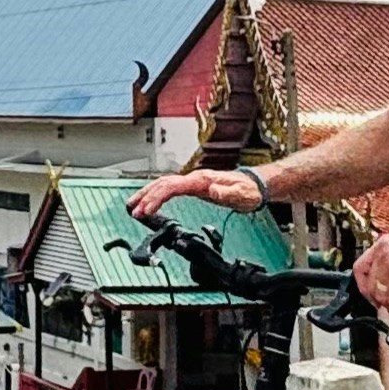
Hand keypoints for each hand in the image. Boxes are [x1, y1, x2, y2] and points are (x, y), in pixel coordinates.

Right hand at [127, 167, 266, 223]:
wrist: (254, 185)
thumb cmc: (248, 191)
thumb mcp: (240, 195)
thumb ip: (225, 192)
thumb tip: (211, 189)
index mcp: (201, 180)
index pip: (172, 186)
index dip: (157, 197)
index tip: (147, 209)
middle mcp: (194, 178)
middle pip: (163, 184)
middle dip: (147, 197)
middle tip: (134, 211)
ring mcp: (193, 181)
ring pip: (164, 184)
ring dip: (148, 194)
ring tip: (133, 205)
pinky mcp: (193, 186)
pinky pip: (170, 188)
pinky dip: (157, 193)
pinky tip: (150, 200)